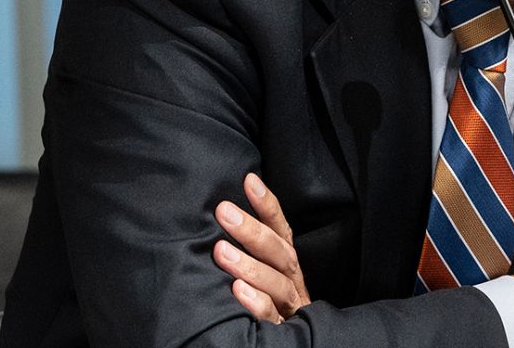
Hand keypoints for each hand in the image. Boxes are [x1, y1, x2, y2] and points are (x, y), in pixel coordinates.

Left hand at [213, 172, 310, 322]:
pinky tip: (237, 291)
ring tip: (222, 251)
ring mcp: (289, 305)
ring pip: (277, 282)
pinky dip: (256, 303)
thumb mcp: (263, 271)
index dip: (267, 205)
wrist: (289, 340)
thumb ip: (250, 249)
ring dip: (250, 265)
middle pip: (279, 252)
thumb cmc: (267, 300)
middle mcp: (292, 279)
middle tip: (224, 211)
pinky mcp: (283, 328)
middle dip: (252, 230)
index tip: (249, 180)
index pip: (280, 229)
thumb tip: (221, 213)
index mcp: (287, 261)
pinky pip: (271, 316)